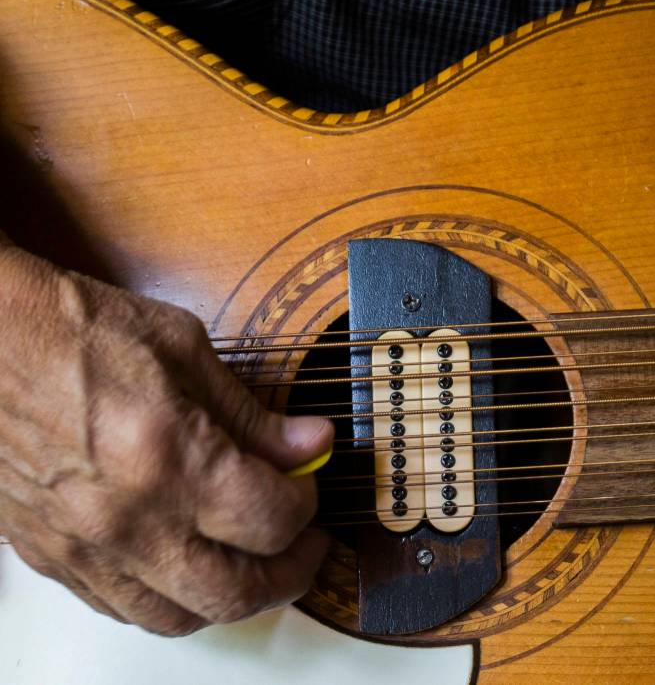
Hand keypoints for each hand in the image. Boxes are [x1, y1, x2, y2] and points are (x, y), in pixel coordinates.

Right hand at [0, 244, 332, 634]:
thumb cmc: (74, 329)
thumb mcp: (185, 349)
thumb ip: (253, 414)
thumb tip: (312, 445)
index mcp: (169, 459)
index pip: (271, 521)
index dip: (306, 504)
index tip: (308, 481)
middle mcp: (127, 519)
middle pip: (235, 594)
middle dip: (289, 575)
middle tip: (306, 545)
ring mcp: (83, 547)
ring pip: (178, 617)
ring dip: (230, 597)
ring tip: (252, 559)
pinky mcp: (50, 555)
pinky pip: (121, 608)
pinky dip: (169, 597)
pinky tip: (187, 560)